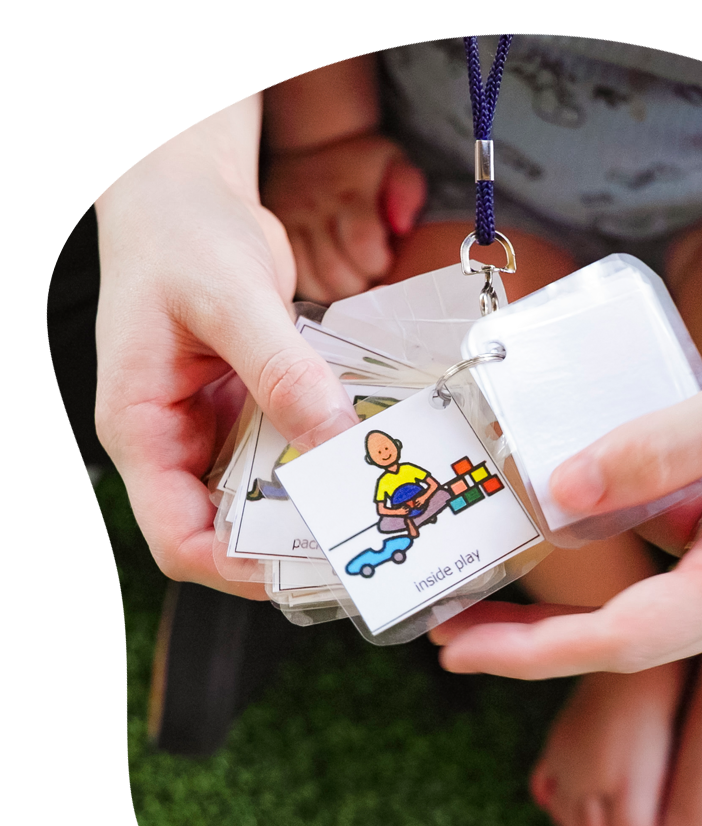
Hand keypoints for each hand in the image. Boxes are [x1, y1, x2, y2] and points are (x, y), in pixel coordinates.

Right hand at [94, 169, 357, 596]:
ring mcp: (213, 427)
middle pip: (226, 529)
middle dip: (288, 544)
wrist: (185, 196)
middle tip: (359, 541)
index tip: (302, 567)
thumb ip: (280, 370)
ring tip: (373, 503)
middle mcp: (175, 440)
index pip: (177, 538)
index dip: (235, 567)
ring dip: (314, 502)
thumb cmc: (180, 237)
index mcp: (142, 429)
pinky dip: (322, 456)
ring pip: (263, 494)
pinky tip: (363, 451)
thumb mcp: (231, 299)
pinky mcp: (248, 407)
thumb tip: (333, 438)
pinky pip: (287, 449)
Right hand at [262, 134, 425, 302]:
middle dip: (360, 283)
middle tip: (368, 271)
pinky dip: (317, 289)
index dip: (378, 262)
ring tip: (351, 276)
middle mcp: (315, 210)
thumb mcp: (395, 164)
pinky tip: (331, 279)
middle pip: (335, 271)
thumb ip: (407, 191)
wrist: (311, 146)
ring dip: (339, 291)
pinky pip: (295, 280)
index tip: (384, 257)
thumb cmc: (363, 164)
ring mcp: (292, 225)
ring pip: (314, 282)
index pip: (362, 243)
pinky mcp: (279, 237)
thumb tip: (402, 225)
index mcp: (349, 195)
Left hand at [430, 307, 701, 676]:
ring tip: (493, 588)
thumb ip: (661, 447)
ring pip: (650, 608)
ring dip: (572, 607)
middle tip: (452, 633)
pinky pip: (678, 567)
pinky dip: (619, 558)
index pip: (629, 638)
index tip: (462, 655)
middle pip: (630, 641)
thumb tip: (565, 485)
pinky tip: (581, 519)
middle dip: (537, 643)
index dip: (537, 651)